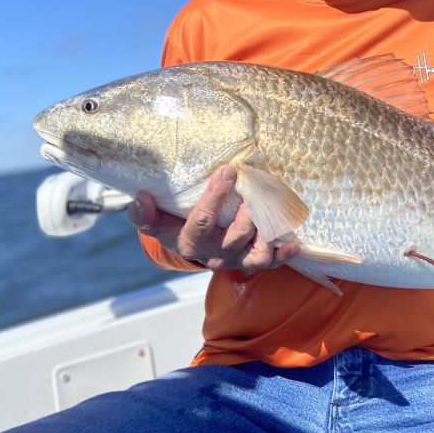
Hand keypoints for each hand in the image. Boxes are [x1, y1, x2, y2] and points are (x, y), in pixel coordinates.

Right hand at [128, 164, 300, 272]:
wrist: (190, 246)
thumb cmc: (174, 224)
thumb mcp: (156, 220)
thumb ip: (144, 213)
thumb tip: (140, 197)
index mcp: (188, 242)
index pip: (201, 222)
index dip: (214, 198)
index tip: (225, 170)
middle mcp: (213, 254)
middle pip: (233, 237)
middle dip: (245, 212)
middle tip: (256, 186)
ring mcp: (235, 259)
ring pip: (255, 252)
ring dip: (265, 232)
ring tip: (272, 209)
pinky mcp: (252, 261)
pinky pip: (271, 262)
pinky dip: (283, 254)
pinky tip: (293, 244)